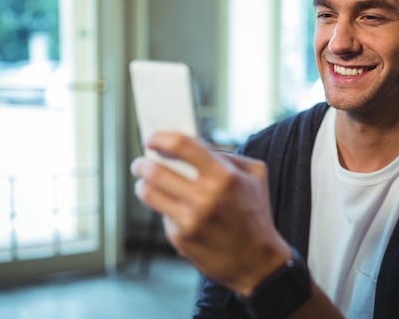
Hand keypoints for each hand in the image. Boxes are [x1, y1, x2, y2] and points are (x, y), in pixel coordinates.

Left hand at [131, 131, 291, 295]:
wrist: (258, 261)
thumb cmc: (255, 215)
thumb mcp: (255, 176)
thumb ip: (227, 157)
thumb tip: (194, 147)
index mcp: (224, 176)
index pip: (181, 145)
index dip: (160, 137)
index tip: (152, 138)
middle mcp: (205, 197)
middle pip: (156, 170)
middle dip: (142, 163)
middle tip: (140, 162)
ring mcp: (190, 220)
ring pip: (149, 193)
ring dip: (143, 184)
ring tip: (145, 182)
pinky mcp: (181, 239)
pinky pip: (162, 215)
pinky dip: (164, 209)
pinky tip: (173, 210)